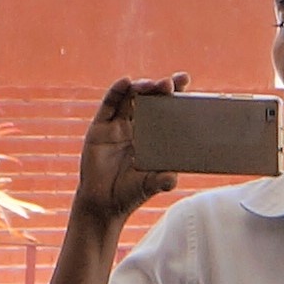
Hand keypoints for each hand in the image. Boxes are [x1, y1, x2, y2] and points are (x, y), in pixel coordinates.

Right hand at [73, 75, 184, 230]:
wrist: (103, 204)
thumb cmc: (131, 193)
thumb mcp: (150, 185)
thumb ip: (162, 180)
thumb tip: (172, 180)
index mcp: (154, 135)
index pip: (167, 108)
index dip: (175, 93)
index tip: (184, 80)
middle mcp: (137, 126)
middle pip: (150, 98)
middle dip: (160, 87)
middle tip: (169, 83)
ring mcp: (117, 126)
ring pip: (130, 98)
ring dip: (141, 86)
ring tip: (150, 84)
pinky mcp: (99, 129)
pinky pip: (108, 106)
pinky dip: (116, 91)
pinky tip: (125, 82)